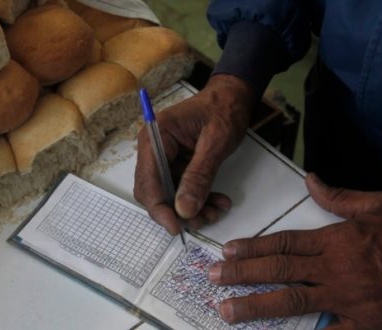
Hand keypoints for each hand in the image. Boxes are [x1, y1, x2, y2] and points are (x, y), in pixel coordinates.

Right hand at [134, 74, 254, 233]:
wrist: (233, 97)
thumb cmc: (223, 109)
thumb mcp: (215, 143)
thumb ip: (199, 176)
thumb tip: (184, 210)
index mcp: (156, 136)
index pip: (148, 180)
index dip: (159, 207)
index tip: (176, 227)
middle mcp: (154, 149)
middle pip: (154, 192)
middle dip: (177, 211)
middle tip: (202, 220)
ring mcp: (165, 158)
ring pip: (169, 196)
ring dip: (192, 209)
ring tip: (217, 209)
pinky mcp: (176, 165)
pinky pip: (182, 191)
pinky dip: (199, 200)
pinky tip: (217, 202)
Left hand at [209, 173, 381, 328]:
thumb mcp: (380, 205)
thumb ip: (339, 196)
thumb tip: (310, 180)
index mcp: (336, 239)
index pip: (283, 243)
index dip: (252, 248)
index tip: (227, 251)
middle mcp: (335, 269)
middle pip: (278, 272)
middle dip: (241, 275)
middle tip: (213, 278)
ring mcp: (347, 299)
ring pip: (292, 302)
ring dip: (255, 306)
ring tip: (226, 310)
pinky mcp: (363, 324)